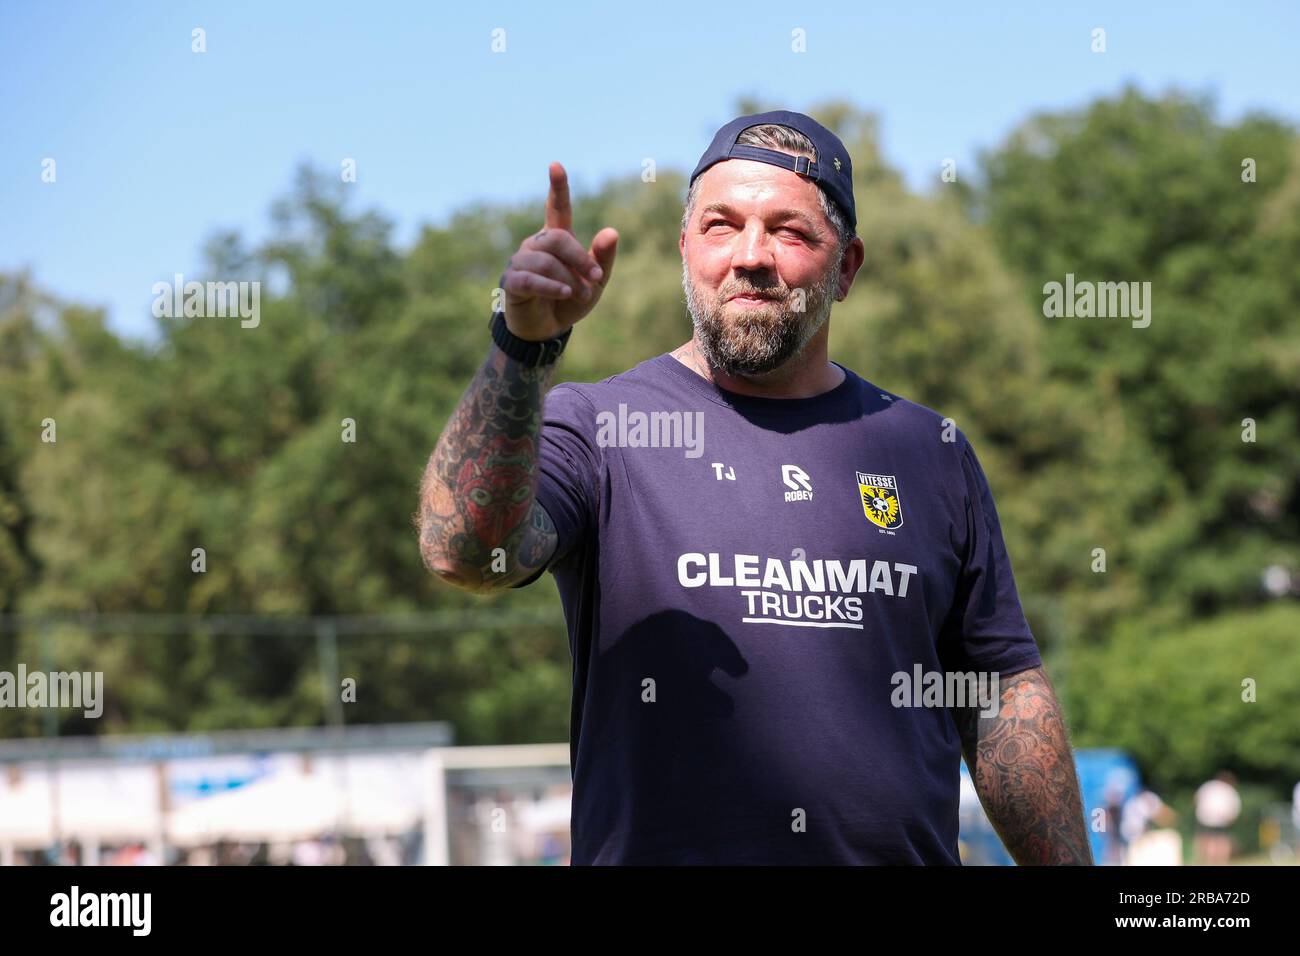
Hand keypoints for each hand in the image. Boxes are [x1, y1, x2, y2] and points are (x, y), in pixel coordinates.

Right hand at [501, 162, 617, 340]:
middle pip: (557, 238)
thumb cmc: (570, 301)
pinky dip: (550, 286)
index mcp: (556, 240)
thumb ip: (603, 258)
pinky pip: (530, 279)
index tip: (556, 165)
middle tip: (595, 277)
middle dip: (580, 258)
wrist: (547, 330)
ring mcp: (520, 262)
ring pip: (545, 261)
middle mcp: (535, 245)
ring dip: (568, 280)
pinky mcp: (512, 283)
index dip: (557, 188)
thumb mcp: (595, 282)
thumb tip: (611, 232)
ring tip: (577, 296)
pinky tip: (563, 294)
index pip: (557, 209)